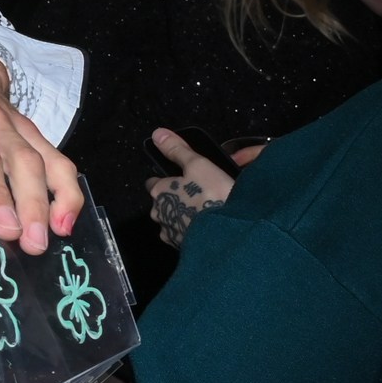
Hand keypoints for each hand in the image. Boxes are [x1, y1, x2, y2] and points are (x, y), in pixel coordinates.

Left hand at [144, 131, 263, 249]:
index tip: (181, 180)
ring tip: (204, 214)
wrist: (228, 233)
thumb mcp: (198, 165)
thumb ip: (177, 150)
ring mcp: (168, 233)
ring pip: (171, 221)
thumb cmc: (212, 194)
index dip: (166, 181)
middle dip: (174, 200)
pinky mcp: (181, 248)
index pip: (153, 183)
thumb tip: (157, 133)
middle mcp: (158, 213)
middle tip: (197, 197)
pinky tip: (206, 229)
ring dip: (182, 217)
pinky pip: (183, 236)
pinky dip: (191, 232)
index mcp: (158, 192)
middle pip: (161, 203)